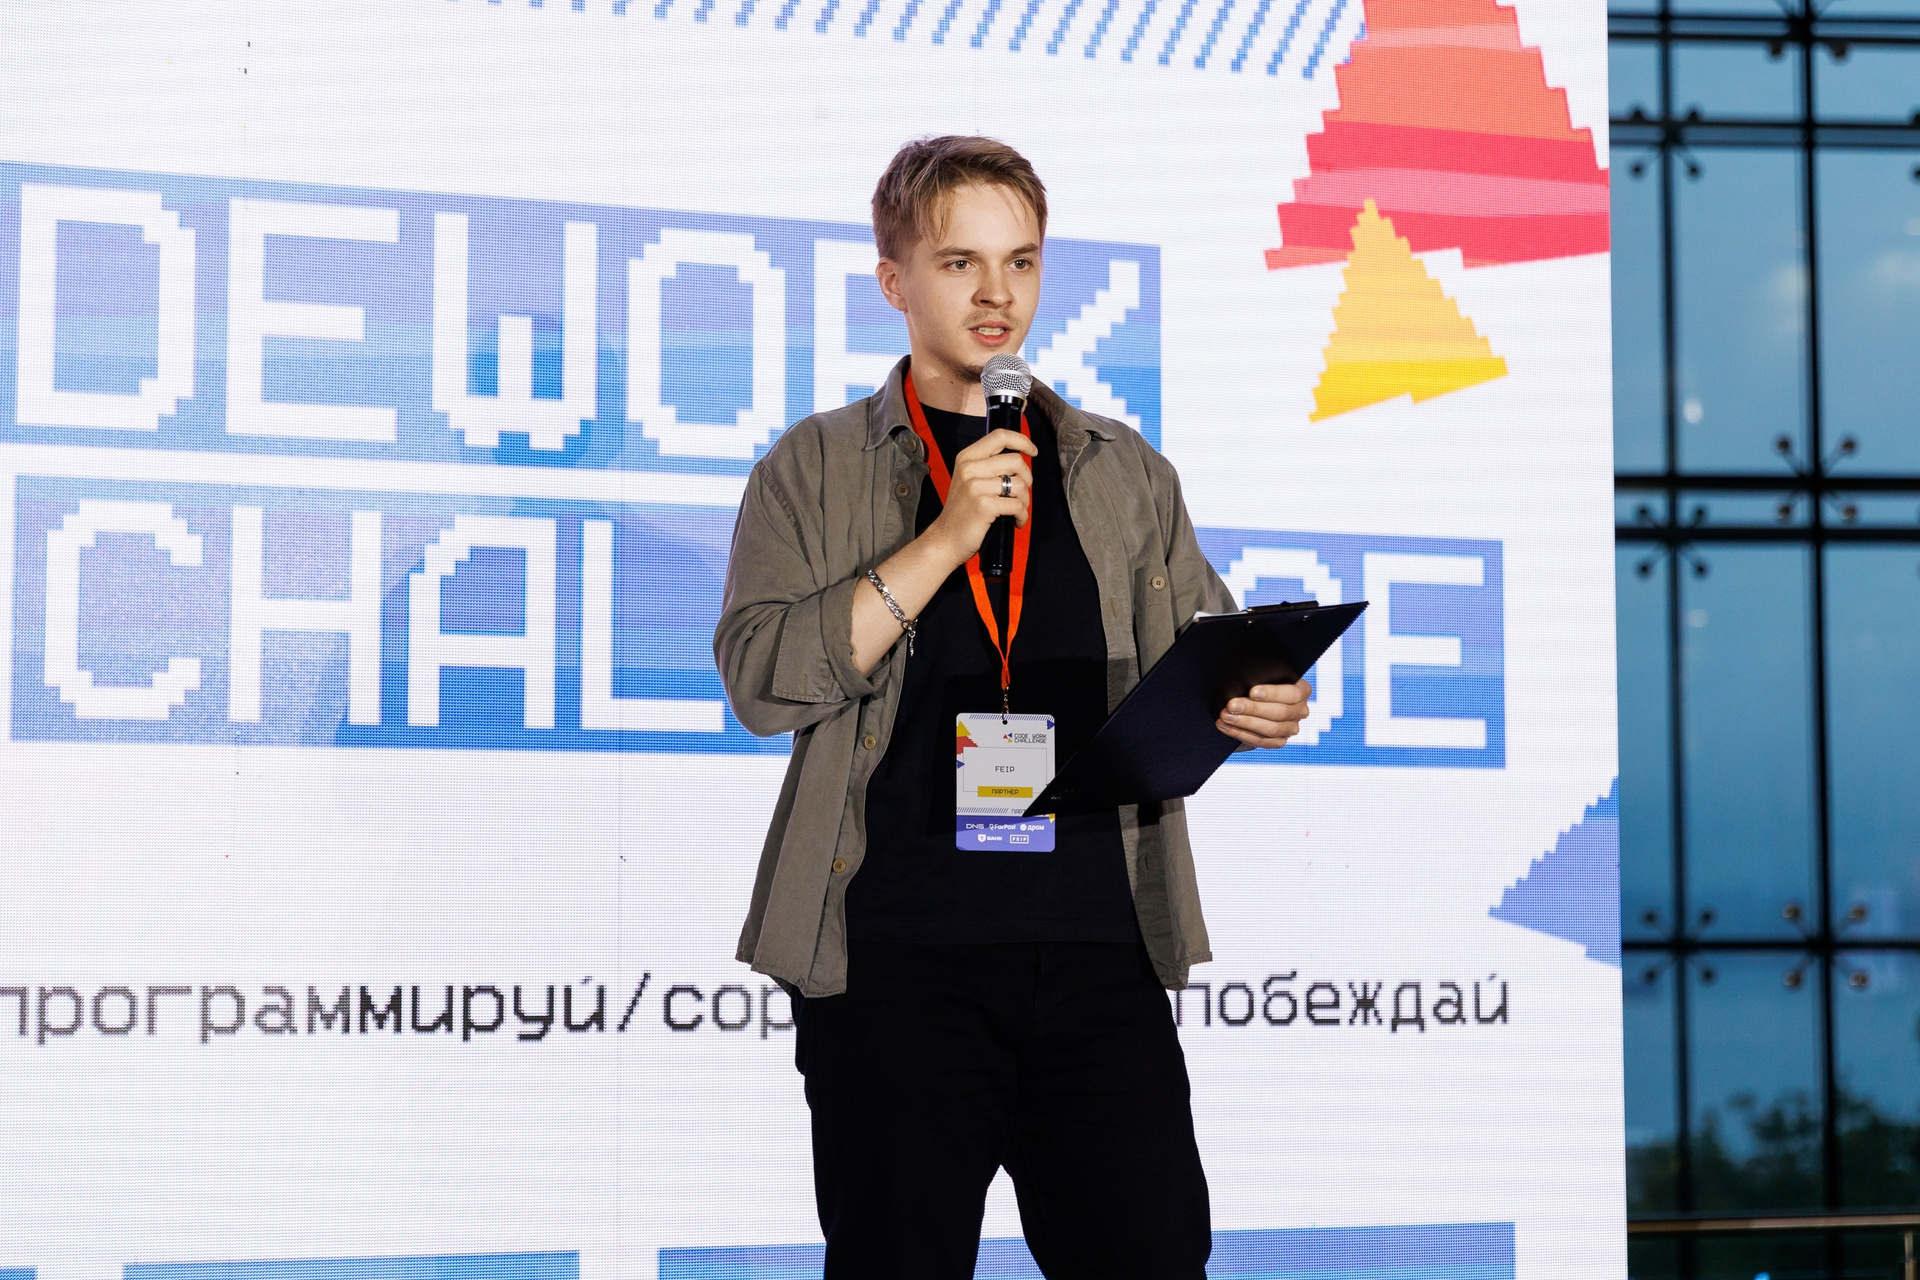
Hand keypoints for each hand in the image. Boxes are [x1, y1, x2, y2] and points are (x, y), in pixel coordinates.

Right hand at [925, 428, 1036, 569]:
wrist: (946, 539)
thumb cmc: (962, 511)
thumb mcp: (968, 479)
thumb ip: (988, 465)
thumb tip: (1020, 458)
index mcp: (966, 457)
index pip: (1000, 436)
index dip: (1022, 441)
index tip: (1033, 451)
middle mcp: (969, 468)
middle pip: (1016, 461)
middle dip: (1027, 478)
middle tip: (1021, 493)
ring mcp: (976, 486)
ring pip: (1020, 484)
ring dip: (1025, 500)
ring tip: (1017, 510)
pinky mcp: (984, 505)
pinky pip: (1017, 505)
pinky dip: (1022, 515)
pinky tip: (1016, 521)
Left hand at [1216, 681, 1311, 748]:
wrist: (1261, 699)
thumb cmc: (1261, 681)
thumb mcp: (1265, 675)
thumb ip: (1261, 675)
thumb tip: (1244, 678)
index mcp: (1302, 691)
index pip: (1292, 694)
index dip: (1272, 693)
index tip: (1252, 692)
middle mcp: (1301, 711)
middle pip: (1279, 713)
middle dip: (1252, 709)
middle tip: (1231, 705)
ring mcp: (1291, 728)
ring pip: (1270, 729)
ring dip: (1244, 723)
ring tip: (1225, 716)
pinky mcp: (1279, 741)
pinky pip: (1261, 741)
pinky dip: (1241, 733)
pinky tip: (1225, 727)